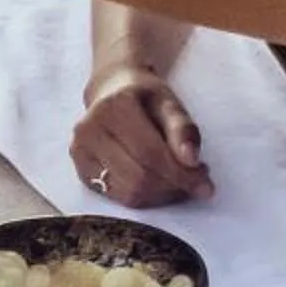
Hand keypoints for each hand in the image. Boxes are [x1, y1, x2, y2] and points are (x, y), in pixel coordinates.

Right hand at [69, 66, 214, 206]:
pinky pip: (118, 197)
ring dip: (161, 195)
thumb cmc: (145, 97)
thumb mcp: (169, 103)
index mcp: (113, 108)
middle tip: (195, 180)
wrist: (112, 90)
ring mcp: (79, 152)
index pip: (151, 154)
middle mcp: (89, 130)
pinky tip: (157, 183)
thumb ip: (182, 129)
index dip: (182, 174)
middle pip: (139, 178)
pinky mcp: (80, 170)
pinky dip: (144, 196)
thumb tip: (191, 161)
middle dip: (173, 186)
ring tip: (177, 181)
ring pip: (129, 193)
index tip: (206, 183)